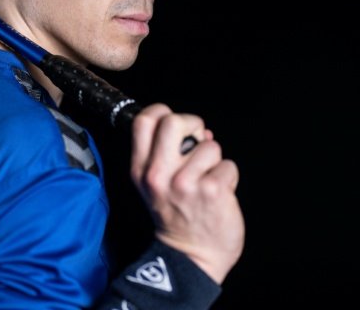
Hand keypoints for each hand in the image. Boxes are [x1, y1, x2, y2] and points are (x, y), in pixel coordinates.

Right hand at [130, 103, 244, 283]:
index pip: (144, 121)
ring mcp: (185, 182)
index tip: (175, 125)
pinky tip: (218, 192)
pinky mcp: (212, 190)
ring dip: (214, 160)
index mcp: (141, 169)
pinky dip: (228, 177)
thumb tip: (197, 131)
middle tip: (197, 142)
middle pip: (173, 121)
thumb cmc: (176, 217)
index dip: (162, 112)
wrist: (192, 256)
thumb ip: (165, 154)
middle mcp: (158, 174)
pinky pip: (228, 165)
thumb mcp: (153, 184)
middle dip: (192, 124)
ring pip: (209, 144)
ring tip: (207, 179)